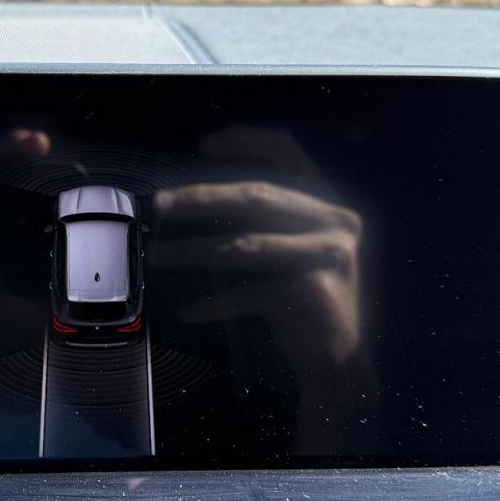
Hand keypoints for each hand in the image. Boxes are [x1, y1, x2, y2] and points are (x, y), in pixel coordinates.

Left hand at [153, 126, 362, 370]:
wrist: (341, 360)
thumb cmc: (304, 300)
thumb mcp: (293, 250)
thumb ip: (264, 220)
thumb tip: (195, 195)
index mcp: (329, 204)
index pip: (289, 152)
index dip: (247, 141)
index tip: (204, 144)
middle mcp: (335, 222)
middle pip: (254, 197)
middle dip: (200, 198)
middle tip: (160, 204)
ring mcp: (327, 255)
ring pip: (242, 246)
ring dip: (192, 252)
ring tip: (158, 257)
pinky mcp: (311, 291)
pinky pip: (247, 292)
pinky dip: (213, 303)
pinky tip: (188, 311)